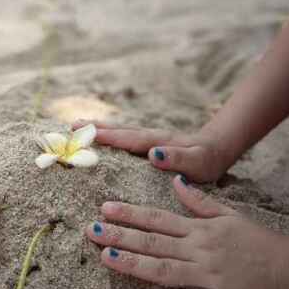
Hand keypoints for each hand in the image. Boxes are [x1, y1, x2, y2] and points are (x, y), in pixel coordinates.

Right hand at [73, 121, 231, 182]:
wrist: (218, 150)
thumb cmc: (207, 160)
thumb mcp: (198, 163)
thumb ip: (177, 158)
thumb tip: (153, 153)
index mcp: (157, 141)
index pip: (128, 138)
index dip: (107, 136)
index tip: (84, 134)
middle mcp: (149, 136)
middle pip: (119, 130)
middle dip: (95, 128)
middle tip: (70, 125)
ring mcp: (148, 138)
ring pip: (120, 131)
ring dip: (99, 128)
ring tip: (77, 125)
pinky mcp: (148, 143)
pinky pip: (124, 137)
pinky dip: (108, 134)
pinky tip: (98, 136)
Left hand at [85, 175, 288, 288]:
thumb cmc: (260, 243)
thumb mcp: (230, 216)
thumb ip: (199, 202)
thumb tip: (176, 182)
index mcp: (200, 230)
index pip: (158, 218)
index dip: (130, 213)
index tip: (104, 208)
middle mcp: (200, 250)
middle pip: (153, 241)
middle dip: (120, 235)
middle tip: (92, 230)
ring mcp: (208, 276)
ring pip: (163, 269)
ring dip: (132, 263)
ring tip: (105, 257)